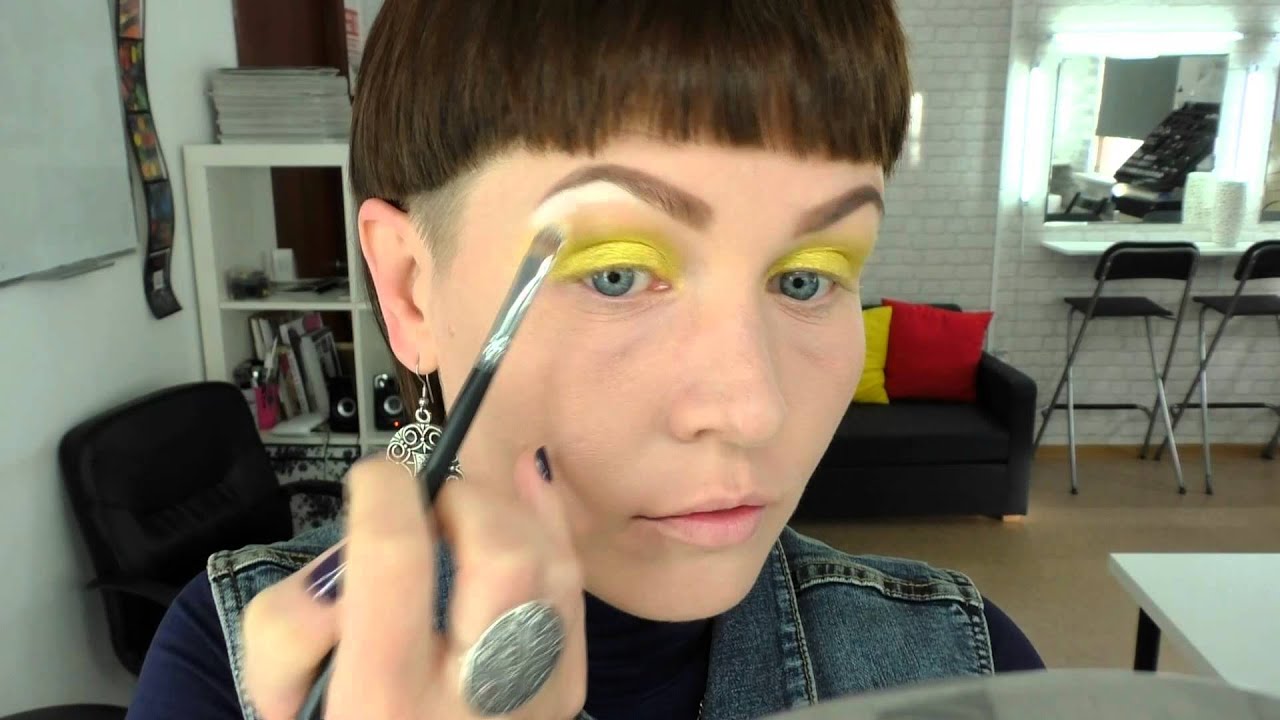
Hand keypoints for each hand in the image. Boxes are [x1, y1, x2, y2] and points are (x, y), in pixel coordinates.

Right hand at [242, 452, 586, 719]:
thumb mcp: (286, 700)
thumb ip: (289, 628)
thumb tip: (342, 566)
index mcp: (386, 701)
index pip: (397, 558)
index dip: (384, 491)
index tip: (373, 478)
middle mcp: (473, 698)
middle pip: (500, 556)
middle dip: (461, 501)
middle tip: (424, 502)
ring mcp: (533, 696)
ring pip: (549, 566)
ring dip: (505, 513)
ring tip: (460, 508)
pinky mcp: (564, 692)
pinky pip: (574, 589)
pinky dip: (551, 527)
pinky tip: (526, 485)